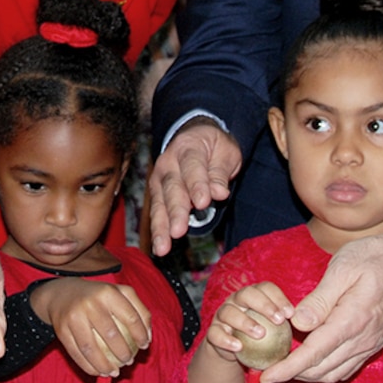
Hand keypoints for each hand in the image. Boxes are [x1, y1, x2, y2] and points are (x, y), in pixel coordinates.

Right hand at [31, 280, 152, 376]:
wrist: (62, 294)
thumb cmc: (98, 297)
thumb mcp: (120, 294)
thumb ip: (139, 311)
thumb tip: (148, 338)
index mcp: (108, 292)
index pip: (131, 317)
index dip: (141, 335)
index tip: (144, 346)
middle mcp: (90, 303)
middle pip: (111, 335)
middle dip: (124, 354)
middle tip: (129, 361)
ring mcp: (74, 317)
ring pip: (92, 349)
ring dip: (105, 366)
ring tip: (114, 372)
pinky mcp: (62, 330)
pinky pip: (77, 354)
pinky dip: (89, 367)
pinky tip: (99, 372)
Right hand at [147, 121, 242, 255]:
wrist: (195, 137)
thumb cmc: (213, 147)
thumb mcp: (225, 153)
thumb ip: (220, 173)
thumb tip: (219, 193)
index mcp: (188, 147)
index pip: (192, 167)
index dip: (197, 185)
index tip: (203, 202)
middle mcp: (168, 163)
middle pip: (172, 188)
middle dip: (176, 211)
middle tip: (178, 230)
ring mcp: (160, 178)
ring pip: (160, 203)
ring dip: (161, 226)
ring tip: (163, 246)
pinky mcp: (157, 193)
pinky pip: (157, 212)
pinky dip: (158, 229)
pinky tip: (160, 246)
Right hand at [203, 282, 293, 362]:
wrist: (235, 352)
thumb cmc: (263, 339)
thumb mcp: (276, 330)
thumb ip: (286, 324)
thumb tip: (310, 323)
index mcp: (254, 296)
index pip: (265, 288)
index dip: (278, 298)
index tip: (291, 314)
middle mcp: (237, 301)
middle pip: (247, 294)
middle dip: (263, 305)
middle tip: (278, 320)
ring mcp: (223, 315)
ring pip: (229, 312)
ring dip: (245, 322)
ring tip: (260, 334)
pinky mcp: (213, 332)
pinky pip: (216, 334)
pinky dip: (226, 340)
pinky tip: (239, 347)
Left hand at [262, 225, 382, 382]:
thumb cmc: (377, 257)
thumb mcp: (343, 268)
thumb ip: (320, 299)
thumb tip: (299, 324)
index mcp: (352, 320)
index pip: (313, 354)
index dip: (288, 368)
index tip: (268, 377)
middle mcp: (363, 339)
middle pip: (321, 370)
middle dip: (293, 374)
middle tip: (270, 367)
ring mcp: (370, 344)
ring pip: (334, 373)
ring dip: (309, 374)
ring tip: (287, 364)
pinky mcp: (374, 343)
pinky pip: (347, 367)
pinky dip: (326, 370)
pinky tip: (313, 359)